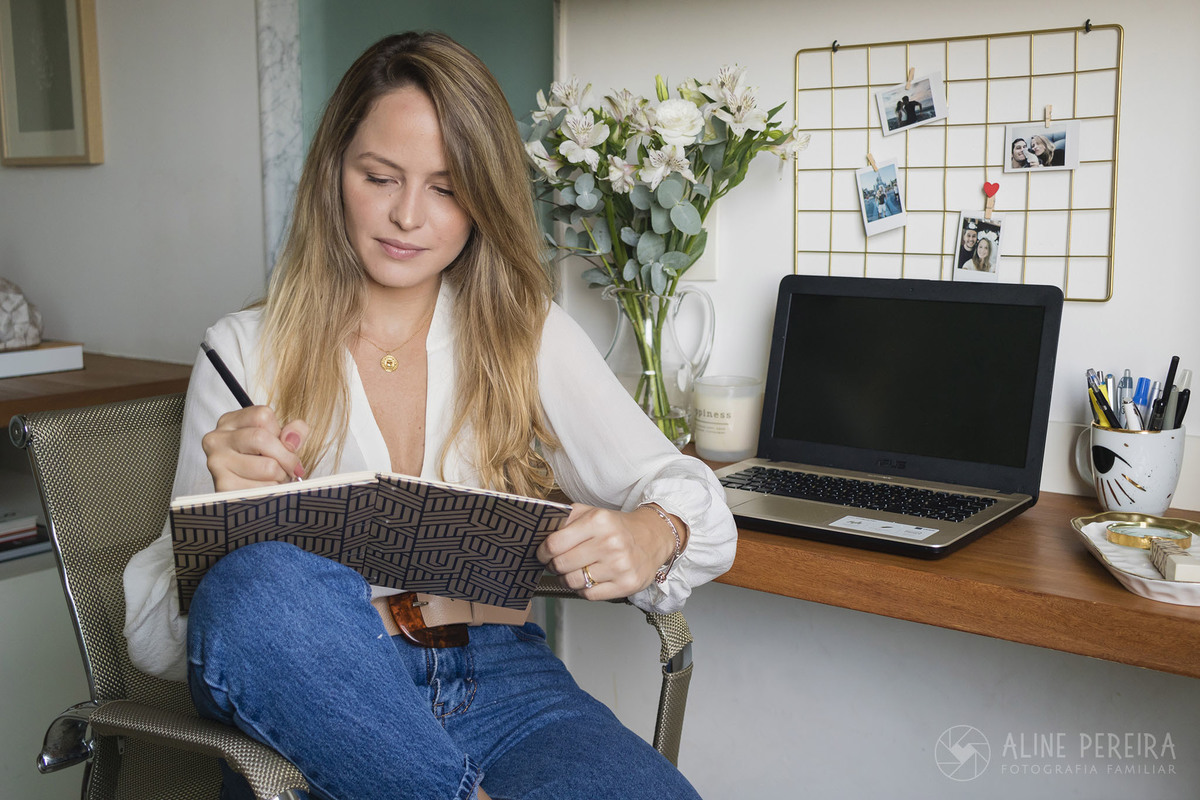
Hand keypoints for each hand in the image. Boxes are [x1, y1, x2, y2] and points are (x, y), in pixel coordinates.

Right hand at [201, 405, 308, 491]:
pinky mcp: (223, 487)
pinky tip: (266, 488)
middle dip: (286, 457)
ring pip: (266, 467)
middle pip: (261, 438)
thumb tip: (291, 441)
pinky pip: (262, 489)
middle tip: (291, 468)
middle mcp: (217, 439)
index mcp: (230, 422)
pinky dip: (272, 491)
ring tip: (277, 478)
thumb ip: (295, 431)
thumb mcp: (278, 437)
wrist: (240, 491)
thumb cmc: (262, 459)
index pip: (262, 415)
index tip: (286, 446)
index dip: (281, 432)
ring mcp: (216, 463)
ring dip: (281, 476)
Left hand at [536, 504, 685, 599]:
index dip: (543, 552)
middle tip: (557, 563)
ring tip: (573, 571)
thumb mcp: (592, 512)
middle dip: (554, 566)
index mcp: (598, 521)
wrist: (652, 537)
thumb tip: (539, 530)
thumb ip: (565, 518)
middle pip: (561, 565)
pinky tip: (589, 579)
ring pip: (573, 581)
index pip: (554, 543)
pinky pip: (589, 594)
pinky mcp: (626, 584)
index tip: (543, 553)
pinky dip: (583, 589)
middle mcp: (610, 543)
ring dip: (567, 579)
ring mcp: (619, 565)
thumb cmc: (617, 527)